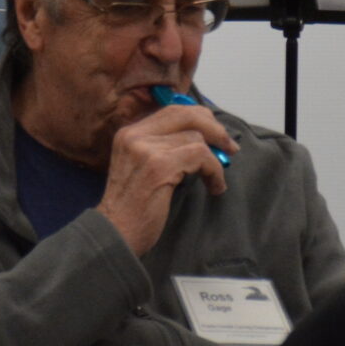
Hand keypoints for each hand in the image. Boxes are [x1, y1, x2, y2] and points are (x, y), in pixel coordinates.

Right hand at [97, 102, 231, 253]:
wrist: (115, 235)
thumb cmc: (132, 209)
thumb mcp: (141, 168)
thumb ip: (162, 148)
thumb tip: (202, 137)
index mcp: (130, 133)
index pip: (172, 110)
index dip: (200, 118)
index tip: (216, 134)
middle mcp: (135, 135)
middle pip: (186, 114)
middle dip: (214, 129)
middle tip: (229, 148)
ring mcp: (146, 149)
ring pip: (196, 137)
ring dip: (215, 159)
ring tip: (216, 179)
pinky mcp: (159, 166)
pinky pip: (200, 155)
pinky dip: (214, 170)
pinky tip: (215, 186)